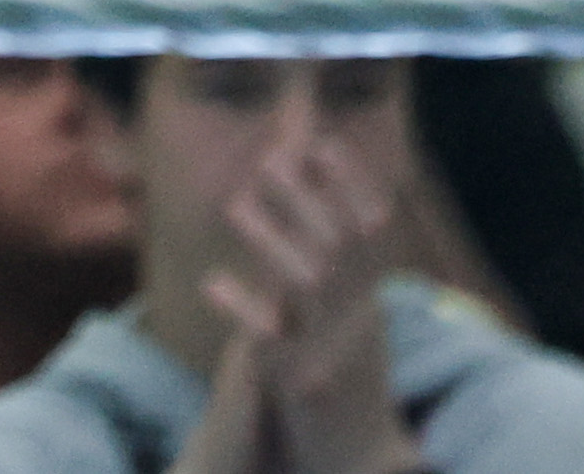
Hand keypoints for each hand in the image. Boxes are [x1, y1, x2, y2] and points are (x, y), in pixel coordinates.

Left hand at [199, 130, 414, 473]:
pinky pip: (272, 341)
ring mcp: (329, 351)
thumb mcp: (358, 324)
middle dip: (305, 199)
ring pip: (308, 286)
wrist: (359, 464)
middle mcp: (358, 322)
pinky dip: (244, 309)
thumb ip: (346, 273)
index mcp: (371, 304)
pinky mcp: (298, 385)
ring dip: (272, 240)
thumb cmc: (348, 382)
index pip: (371, 236)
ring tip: (235, 203)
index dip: (351, 188)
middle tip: (270, 156)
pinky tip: (212, 282)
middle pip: (337, 249)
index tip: (323, 142)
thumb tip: (336, 211)